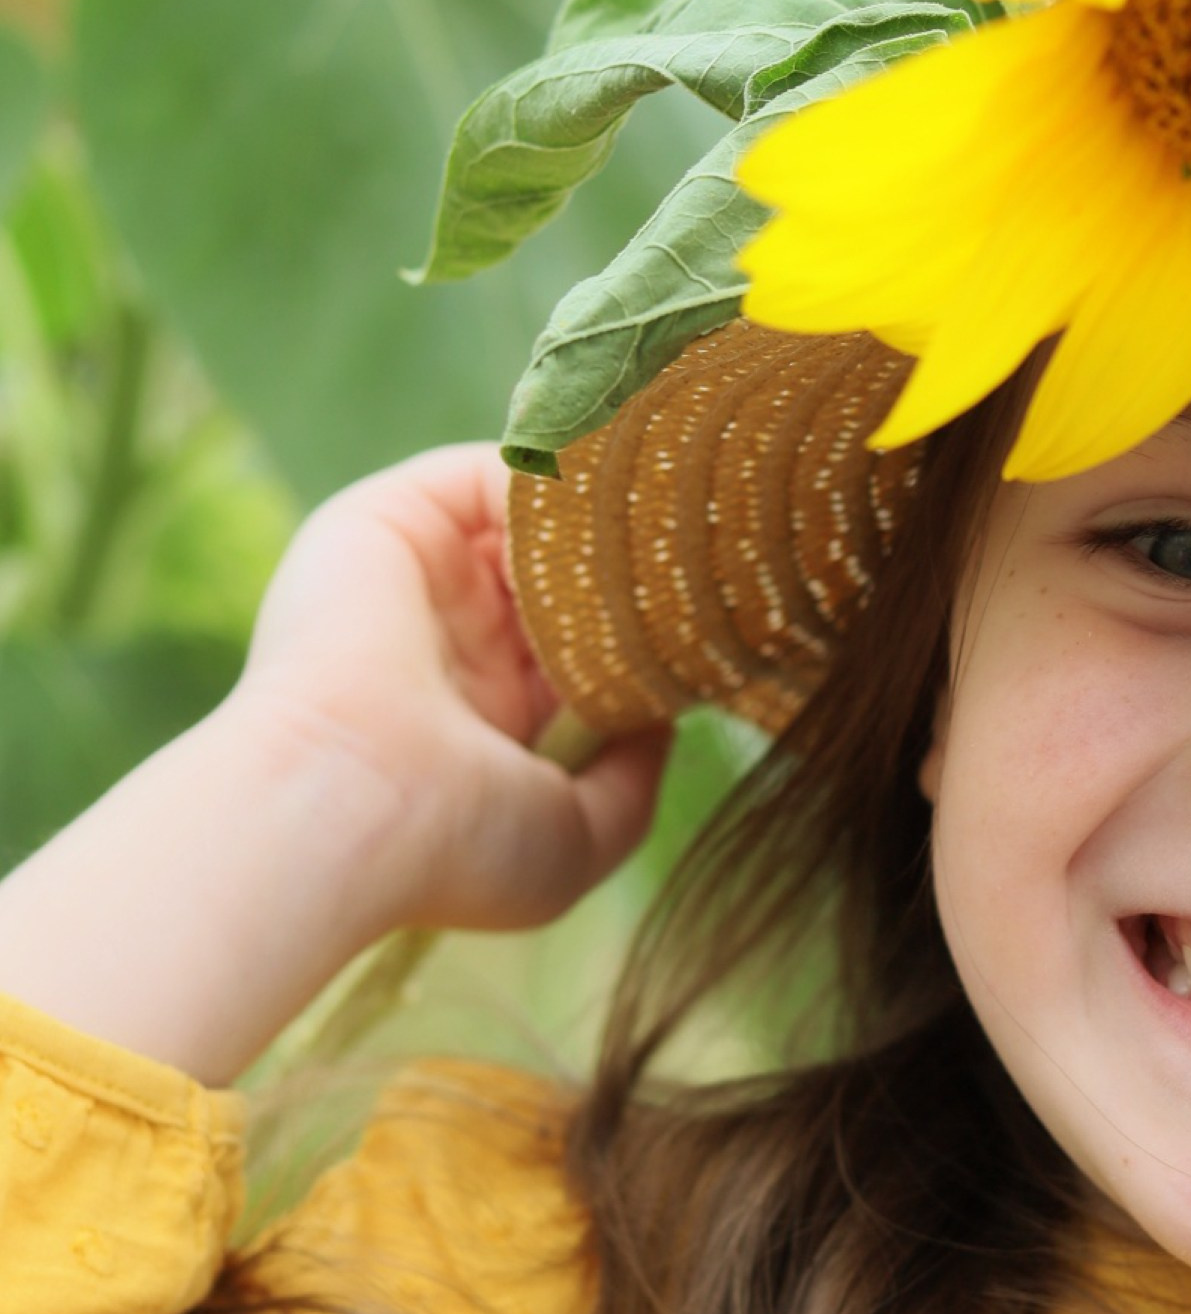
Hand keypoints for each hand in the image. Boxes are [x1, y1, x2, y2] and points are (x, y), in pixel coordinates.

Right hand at [233, 446, 667, 938]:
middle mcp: (456, 637)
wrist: (348, 808)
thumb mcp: (575, 837)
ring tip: (677, 533)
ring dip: (609, 521)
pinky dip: (562, 483)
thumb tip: (666, 713)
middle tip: (713, 567)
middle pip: (571, 570)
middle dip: (643, 567)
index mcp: (491, 711)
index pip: (589, 642)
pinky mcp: (389, 520)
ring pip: (540, 518)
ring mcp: (423, 577)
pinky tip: (613, 521)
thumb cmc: (458, 842)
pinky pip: (494, 472)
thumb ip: (632, 777)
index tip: (719, 631)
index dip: (655, 633)